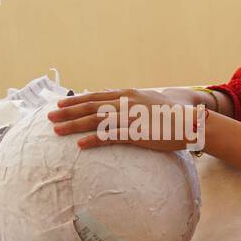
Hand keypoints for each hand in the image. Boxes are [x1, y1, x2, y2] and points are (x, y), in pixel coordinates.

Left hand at [49, 89, 205, 151]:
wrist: (191, 123)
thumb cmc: (171, 115)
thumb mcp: (148, 100)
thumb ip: (128, 99)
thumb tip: (110, 96)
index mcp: (128, 95)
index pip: (95, 96)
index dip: (75, 101)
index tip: (60, 104)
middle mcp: (126, 103)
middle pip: (90, 107)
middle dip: (67, 112)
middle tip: (49, 117)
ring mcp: (130, 118)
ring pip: (95, 121)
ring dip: (74, 125)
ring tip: (57, 131)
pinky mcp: (136, 133)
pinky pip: (110, 137)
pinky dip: (93, 140)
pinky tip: (80, 145)